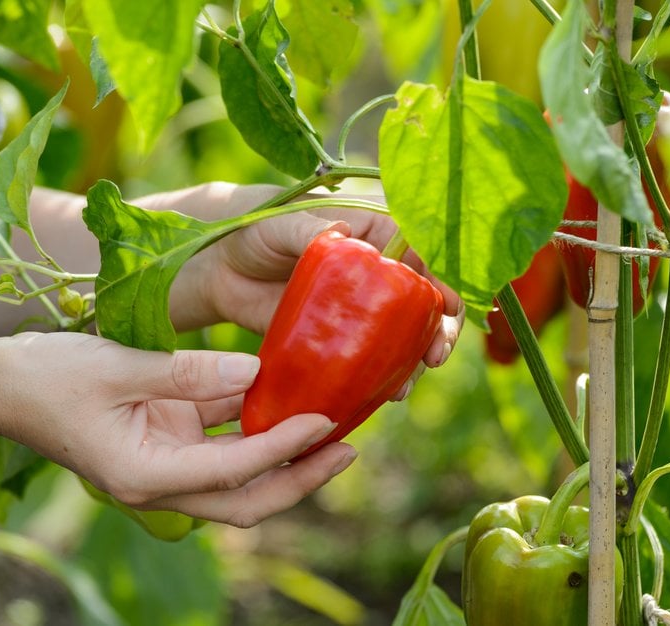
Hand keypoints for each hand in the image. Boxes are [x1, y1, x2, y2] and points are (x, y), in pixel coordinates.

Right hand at [0, 332, 356, 527]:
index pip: (230, 471)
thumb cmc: (47, 377)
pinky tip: (285, 400)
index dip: (282, 449)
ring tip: (332, 427)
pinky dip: (252, 426)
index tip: (324, 424)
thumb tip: (256, 370)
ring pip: (238, 476)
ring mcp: (163, 462)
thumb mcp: (119, 368)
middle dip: (298, 478)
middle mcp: (160, 480)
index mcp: (144, 476)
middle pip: (245, 497)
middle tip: (347, 450)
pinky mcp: (164, 439)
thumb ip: (189, 372)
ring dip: (283, 455)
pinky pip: (218, 439)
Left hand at [152, 182, 464, 395]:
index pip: (423, 254)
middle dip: (438, 330)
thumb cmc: (256, 228)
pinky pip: (369, 360)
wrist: (220, 266)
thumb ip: (312, 231)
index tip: (449, 308)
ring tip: (402, 387)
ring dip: (411, 362)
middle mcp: (378, 272)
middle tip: (435, 357)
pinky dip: (379, 378)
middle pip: (424, 301)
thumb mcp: (284, 224)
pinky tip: (382, 396)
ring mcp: (362, 308)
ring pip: (403, 336)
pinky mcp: (340, 338)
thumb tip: (341, 237)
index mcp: (376, 233)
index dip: (443, 280)